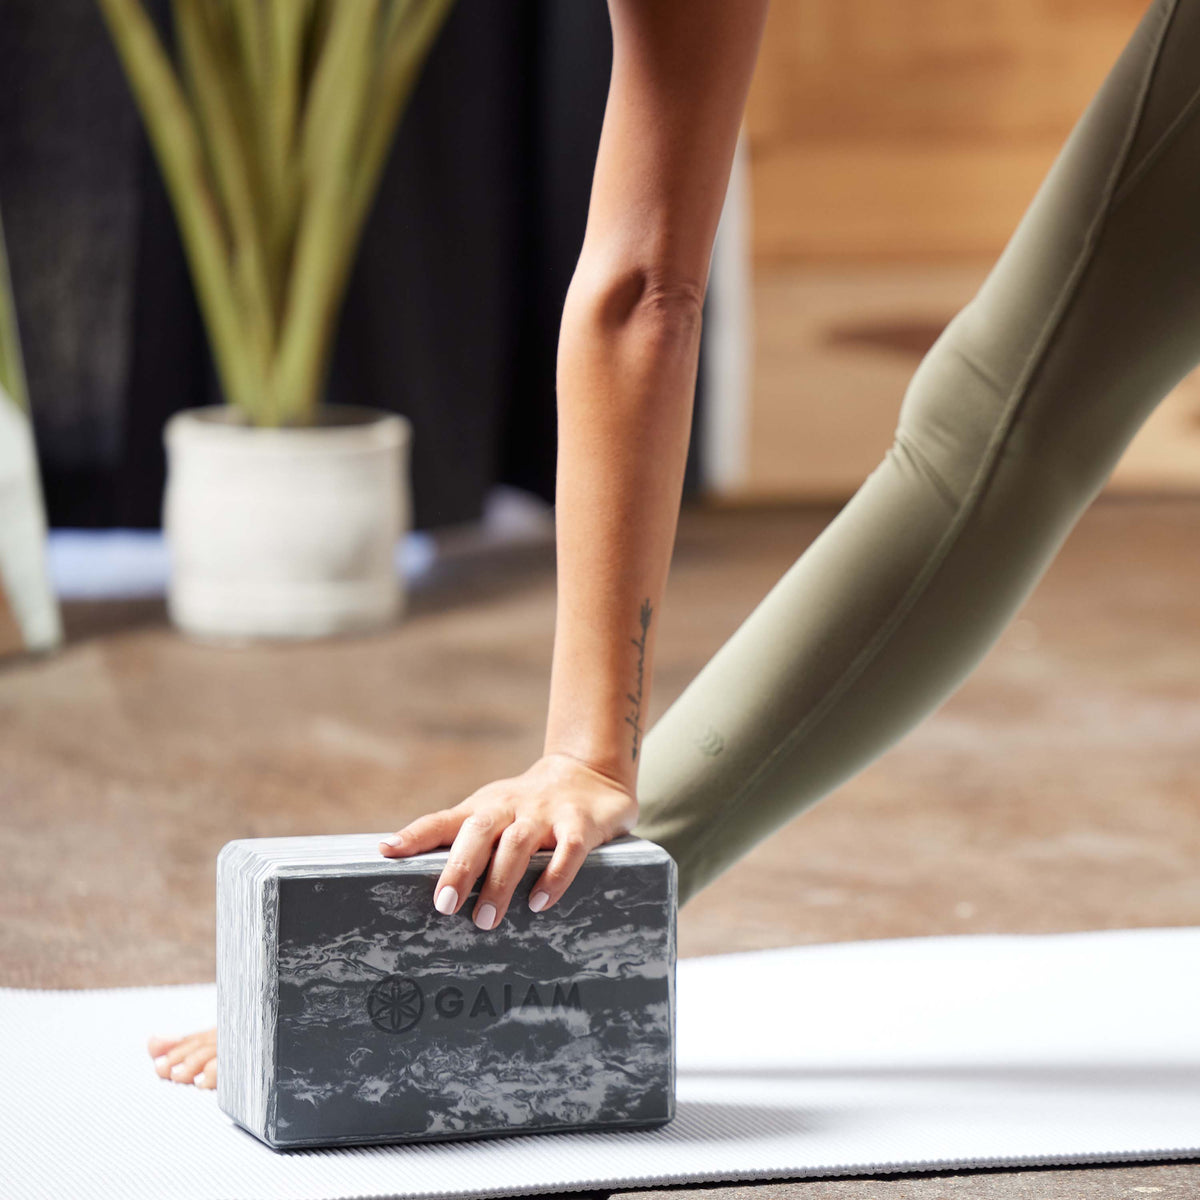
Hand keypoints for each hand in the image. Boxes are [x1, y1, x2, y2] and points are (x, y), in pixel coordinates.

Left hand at [378, 751, 638, 930]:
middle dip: (459, 867)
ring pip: (517, 844)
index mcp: (484, 808)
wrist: (590, 772)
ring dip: (500, 882)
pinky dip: (553, 876)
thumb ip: (460, 838)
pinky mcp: (580, 823)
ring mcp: (545, 814)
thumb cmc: (528, 806)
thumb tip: (407, 869)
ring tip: (486, 921)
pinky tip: (539, 902)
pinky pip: (567, 849)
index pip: (443, 820)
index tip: (387, 851)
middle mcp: (510, 808)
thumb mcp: (493, 814)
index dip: (415, 835)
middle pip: (478, 831)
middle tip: (444, 905)